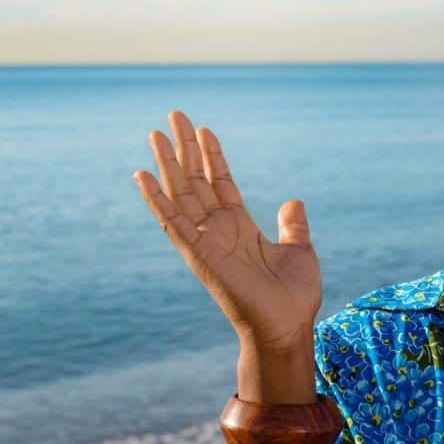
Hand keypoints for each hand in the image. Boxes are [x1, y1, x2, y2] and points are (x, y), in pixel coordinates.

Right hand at [133, 110, 321, 351]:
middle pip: (196, 180)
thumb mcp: (299, 250)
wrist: (287, 327)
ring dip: (168, 164)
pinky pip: (172, 223)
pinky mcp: (198, 255)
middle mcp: (218, 230)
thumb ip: (292, 225)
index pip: (221, 182)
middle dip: (185, 148)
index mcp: (240, 227)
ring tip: (156, 133)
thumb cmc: (294, 297)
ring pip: (181, 194)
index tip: (203, 129)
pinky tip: (143, 176)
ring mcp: (205, 241)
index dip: (212, 156)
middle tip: (174, 115)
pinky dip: (157, 200)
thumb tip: (293, 200)